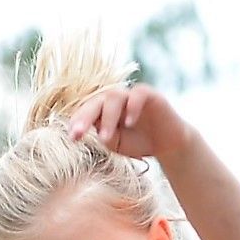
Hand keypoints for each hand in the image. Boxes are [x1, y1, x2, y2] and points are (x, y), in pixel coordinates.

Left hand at [67, 85, 190, 160]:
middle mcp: (115, 98)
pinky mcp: (150, 95)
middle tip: (78, 134)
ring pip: (114, 96)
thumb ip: (103, 133)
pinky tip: (129, 123)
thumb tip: (91, 127)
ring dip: (108, 118)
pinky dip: (132, 107)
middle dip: (85, 117)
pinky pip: (138, 94)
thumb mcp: (116, 143)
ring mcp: (132, 95)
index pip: (87, 110)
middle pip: (96, 101)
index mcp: (103, 108)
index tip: (72, 137)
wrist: (168, 146)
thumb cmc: (138, 143)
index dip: (77, 122)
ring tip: (106, 138)